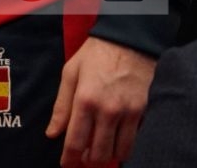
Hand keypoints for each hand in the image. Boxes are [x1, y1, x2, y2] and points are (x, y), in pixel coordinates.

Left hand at [46, 35, 154, 164]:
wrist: (129, 41)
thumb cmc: (95, 55)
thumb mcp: (70, 74)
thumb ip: (61, 106)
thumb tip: (52, 133)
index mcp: (85, 100)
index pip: (76, 140)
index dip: (70, 158)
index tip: (67, 165)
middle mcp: (108, 110)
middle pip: (99, 152)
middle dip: (89, 160)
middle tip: (84, 158)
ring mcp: (129, 113)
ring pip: (119, 151)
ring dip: (108, 156)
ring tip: (100, 151)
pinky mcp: (144, 112)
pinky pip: (135, 140)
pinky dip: (125, 147)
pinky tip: (116, 142)